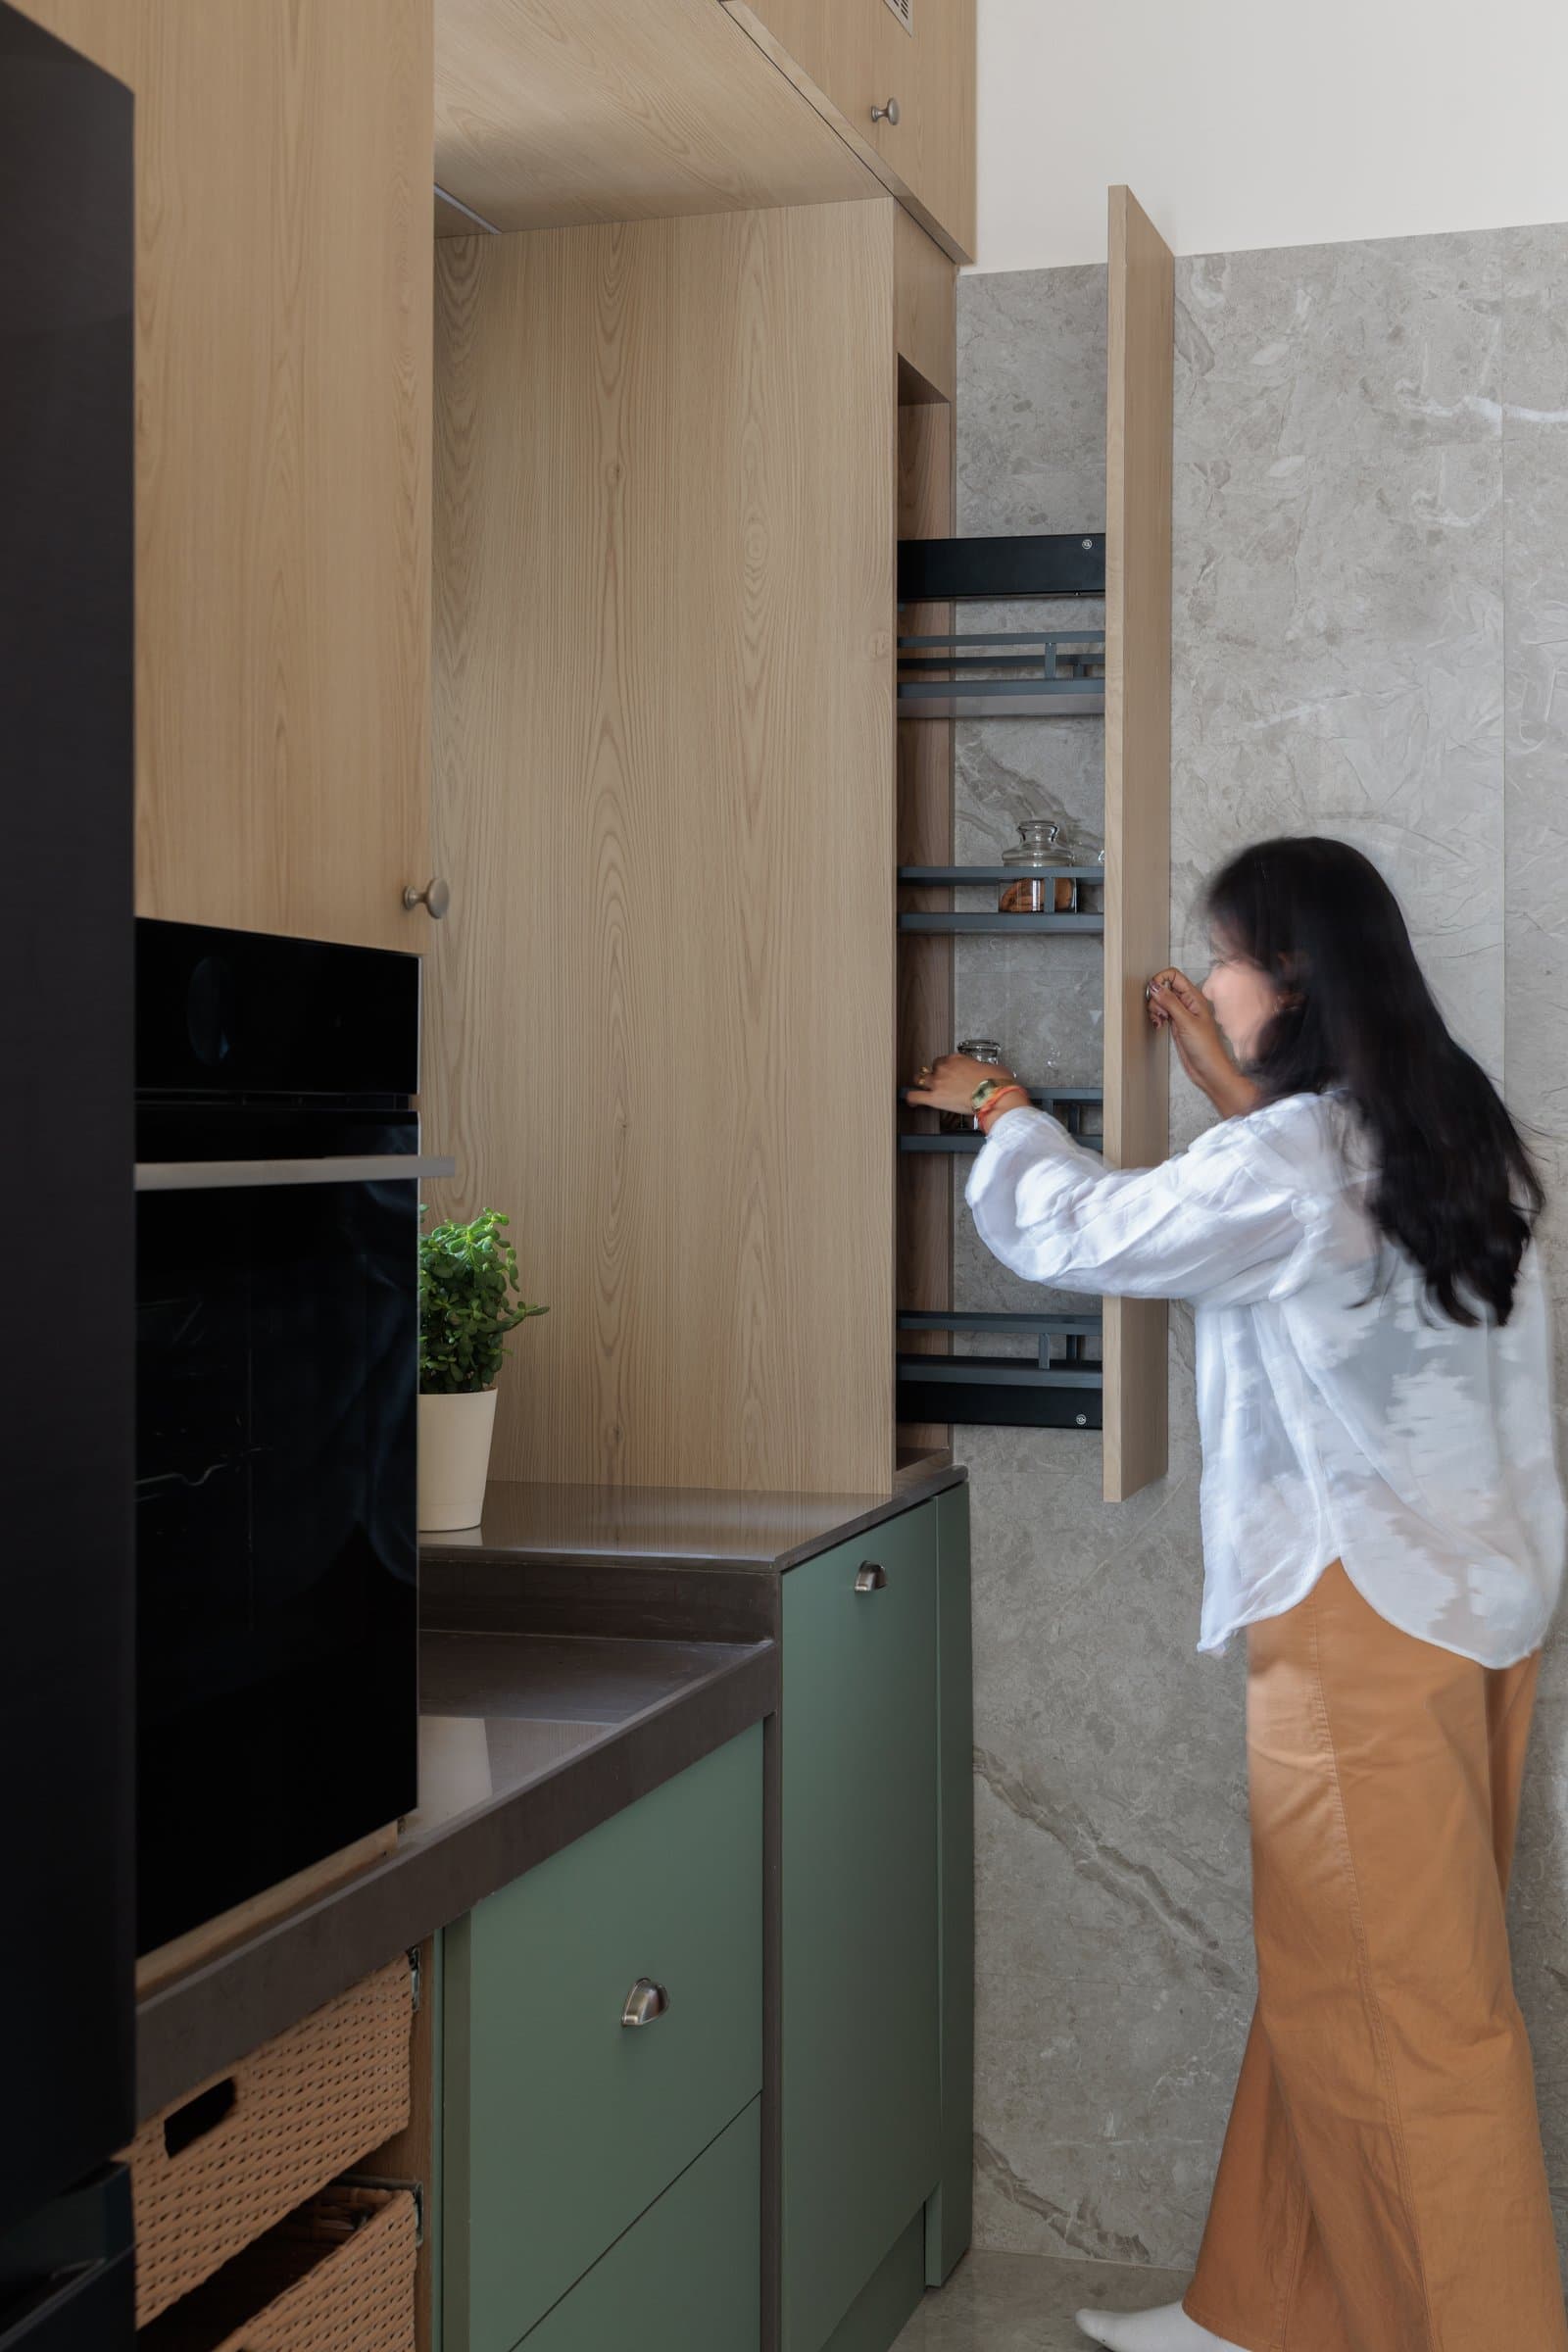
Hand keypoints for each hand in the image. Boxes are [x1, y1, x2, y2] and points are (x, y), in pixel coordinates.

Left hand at [905, 1052, 1019, 1117]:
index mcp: (957, 1058)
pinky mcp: (934, 1098)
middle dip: (935, 1074)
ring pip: (920, 1079)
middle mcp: (945, 1068)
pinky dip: (911, 1098)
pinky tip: (911, 1101)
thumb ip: (982, 1069)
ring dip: (922, 1083)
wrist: (993, 1095)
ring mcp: (938, 1082)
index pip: (945, 1060)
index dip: (947, 1068)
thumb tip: (987, 1073)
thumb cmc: (996, 1083)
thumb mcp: (992, 1068)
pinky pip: (915, 1096)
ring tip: (923, 1088)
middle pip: (932, 1068)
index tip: (950, 1073)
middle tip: (940, 1081)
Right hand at [1147, 968, 1258, 1118]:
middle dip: (1156, 998)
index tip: (1153, 992)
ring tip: (1159, 1021)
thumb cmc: (1205, 1047)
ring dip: (1155, 1009)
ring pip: (1161, 1001)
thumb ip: (1170, 1002)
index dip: (1161, 980)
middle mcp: (1187, 1002)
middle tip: (1159, 1013)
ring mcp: (1181, 1013)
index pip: (1174, 975)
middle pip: (1164, 988)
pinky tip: (1158, 1025)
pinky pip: (1162, 1013)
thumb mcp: (1186, 1022)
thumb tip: (1154, 985)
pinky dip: (1156, 1017)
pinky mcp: (1176, 1024)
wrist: (1208, 1069)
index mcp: (1194, 997)